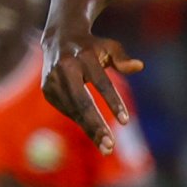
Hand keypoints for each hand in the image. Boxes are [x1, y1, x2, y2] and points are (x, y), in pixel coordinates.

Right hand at [41, 31, 141, 153]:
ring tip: (105, 148)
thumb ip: (122, 59)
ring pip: (73, 110)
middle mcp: (65, 68)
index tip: (125, 122)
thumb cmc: (92, 46)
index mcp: (84, 56)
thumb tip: (139, 66)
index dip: (113, 102)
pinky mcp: (47, 89)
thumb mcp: (110, 47)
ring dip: (89, 130)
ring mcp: (53, 79)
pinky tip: (92, 131)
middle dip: (95, 125)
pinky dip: (80, 121)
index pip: (101, 82)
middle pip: (82, 101)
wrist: (58, 39)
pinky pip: (66, 110)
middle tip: (110, 146)